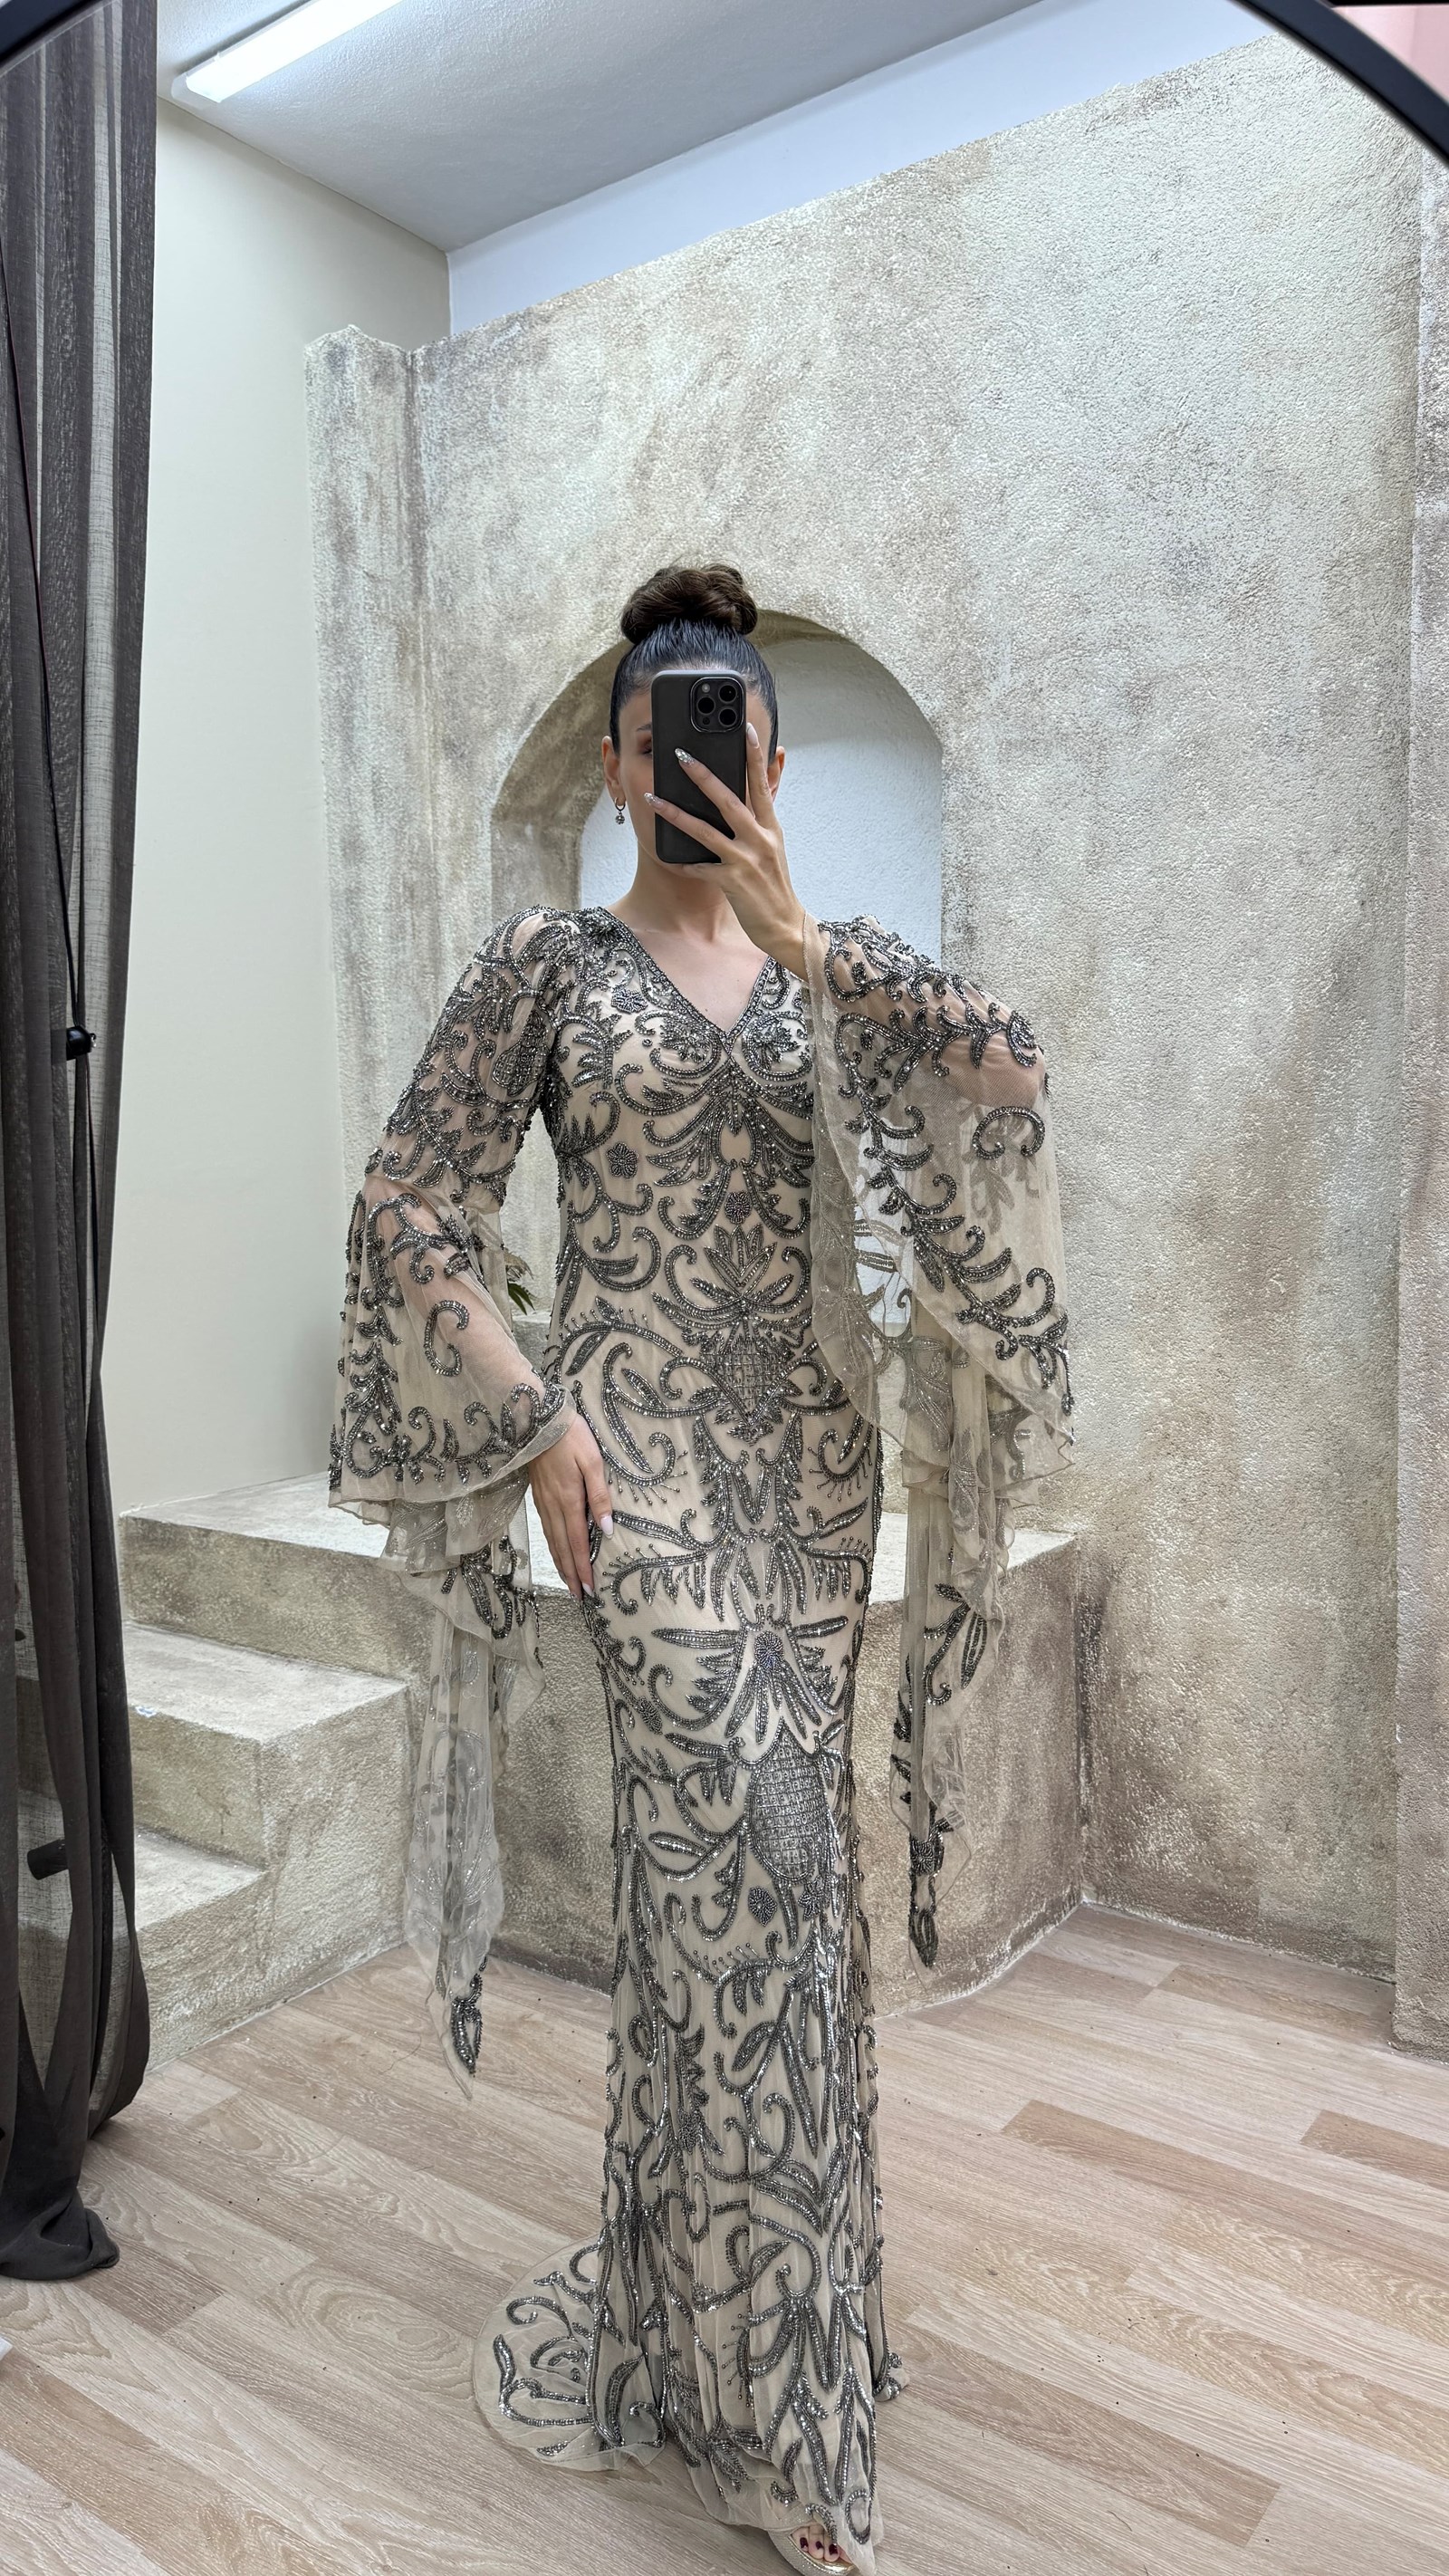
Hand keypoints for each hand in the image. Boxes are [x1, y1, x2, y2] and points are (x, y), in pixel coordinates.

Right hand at [528, 1412, 613, 1601]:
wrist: (537, 1417)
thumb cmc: (570, 1436)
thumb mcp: (593, 1461)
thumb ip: (600, 1495)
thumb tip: (607, 1529)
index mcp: (569, 1500)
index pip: (578, 1543)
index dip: (584, 1568)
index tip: (590, 1589)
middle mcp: (553, 1506)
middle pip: (562, 1548)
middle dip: (571, 1574)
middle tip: (580, 1597)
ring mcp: (542, 1502)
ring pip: (551, 1541)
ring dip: (560, 1564)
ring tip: (568, 1582)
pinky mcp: (537, 1495)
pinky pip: (546, 1529)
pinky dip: (552, 1546)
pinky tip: (557, 1550)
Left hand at [646, 722, 805, 975]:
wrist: (786, 926)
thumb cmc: (774, 885)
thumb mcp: (775, 845)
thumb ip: (764, 814)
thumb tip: (768, 779)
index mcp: (771, 827)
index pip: (762, 782)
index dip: (754, 754)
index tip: (744, 728)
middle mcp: (760, 839)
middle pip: (729, 800)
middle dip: (703, 776)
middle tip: (681, 755)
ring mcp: (746, 861)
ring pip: (706, 831)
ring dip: (676, 814)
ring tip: (653, 798)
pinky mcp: (732, 883)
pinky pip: (700, 868)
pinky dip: (682, 862)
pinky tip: (667, 856)